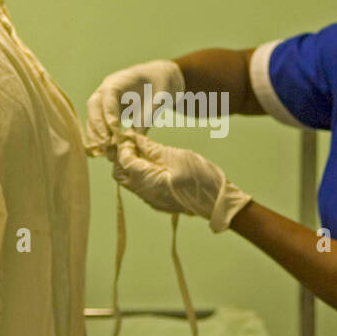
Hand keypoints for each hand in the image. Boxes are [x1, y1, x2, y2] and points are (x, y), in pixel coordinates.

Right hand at [84, 60, 184, 156]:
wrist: (159, 79)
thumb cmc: (160, 84)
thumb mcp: (159, 98)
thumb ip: (148, 115)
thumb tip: (134, 137)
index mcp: (118, 81)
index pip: (107, 97)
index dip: (108, 113)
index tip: (115, 130)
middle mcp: (106, 90)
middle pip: (94, 107)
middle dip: (98, 127)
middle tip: (107, 145)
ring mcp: (103, 102)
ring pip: (93, 118)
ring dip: (98, 136)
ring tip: (108, 154)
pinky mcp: (106, 113)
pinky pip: (98, 126)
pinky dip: (101, 138)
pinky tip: (108, 153)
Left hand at [112, 132, 251, 232]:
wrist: (217, 201)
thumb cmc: (200, 178)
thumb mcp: (176, 156)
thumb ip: (152, 149)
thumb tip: (135, 138)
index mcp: (147, 181)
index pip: (123, 161)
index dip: (124, 146)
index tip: (130, 134)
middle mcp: (144, 193)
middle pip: (119, 174)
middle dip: (121, 157)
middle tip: (134, 143)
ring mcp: (150, 200)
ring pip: (128, 182)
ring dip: (130, 166)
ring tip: (144, 151)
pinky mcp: (157, 202)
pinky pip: (140, 187)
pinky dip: (140, 174)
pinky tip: (152, 163)